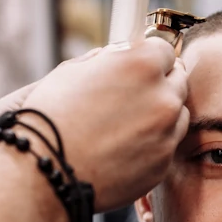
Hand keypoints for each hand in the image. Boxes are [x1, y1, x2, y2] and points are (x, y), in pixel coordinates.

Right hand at [12, 39, 188, 212]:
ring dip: (160, 113)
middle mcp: (163, 96)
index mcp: (142, 63)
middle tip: (133, 95)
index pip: (165, 50)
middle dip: (159, 83)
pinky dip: (153, 143)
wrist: (44, 171)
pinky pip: (167, 145)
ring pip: (177, 114)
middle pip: (177, 80)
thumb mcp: (73, 70)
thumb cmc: (50, 117)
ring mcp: (167, 132)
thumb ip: (109, 58)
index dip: (150, 57)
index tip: (140, 66)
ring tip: (124, 124)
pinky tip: (124, 147)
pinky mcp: (164, 163)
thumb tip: (123, 54)